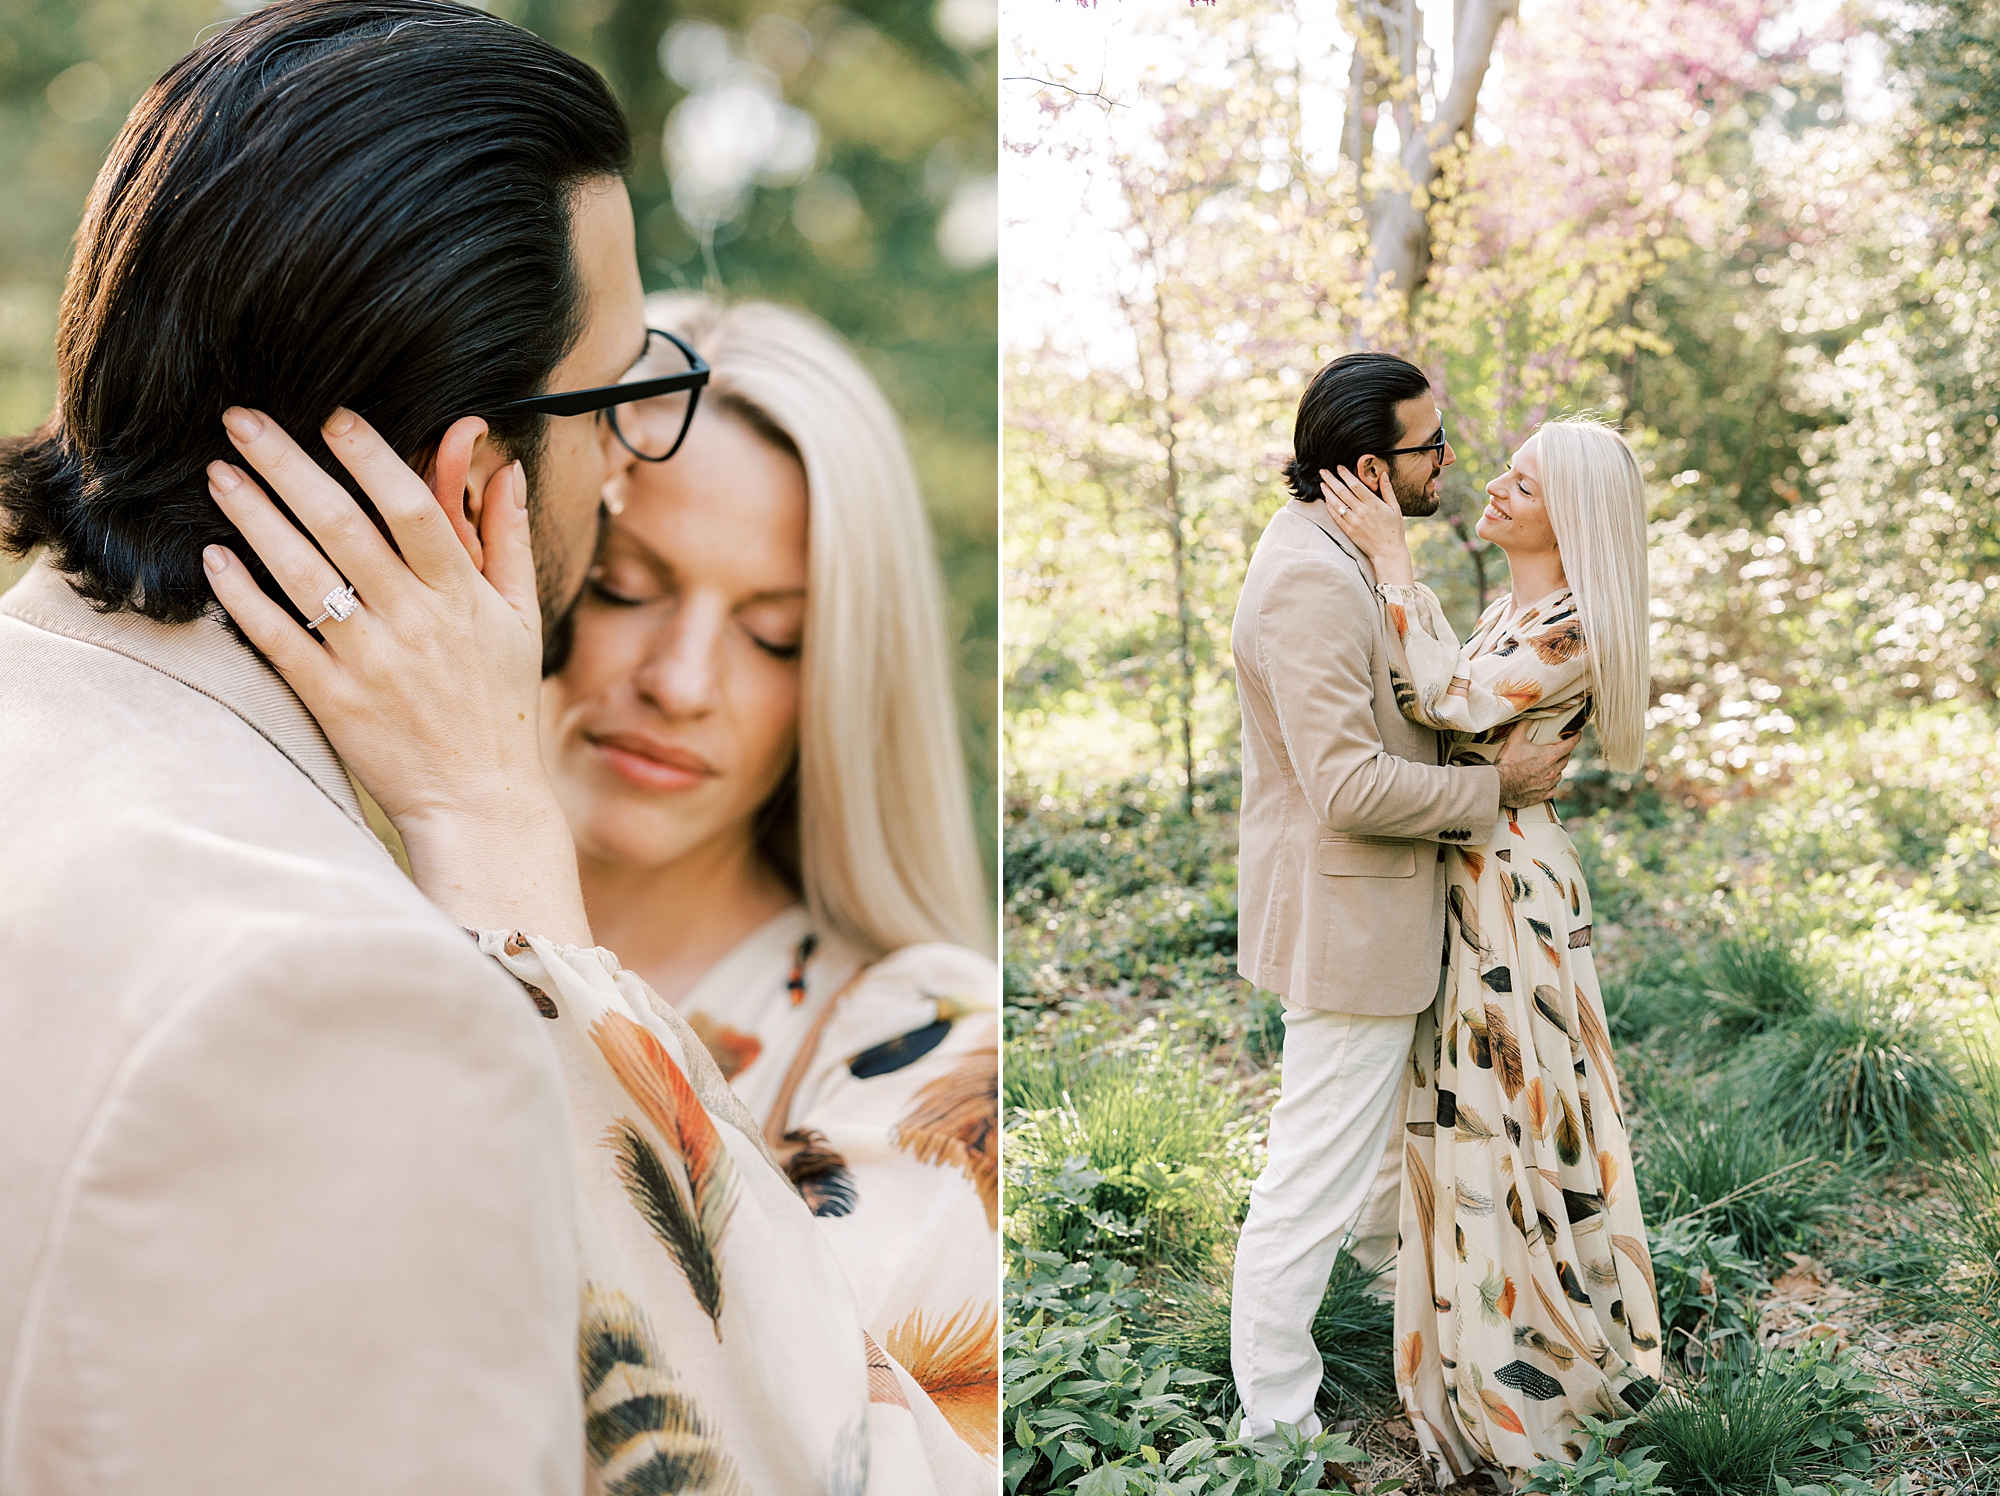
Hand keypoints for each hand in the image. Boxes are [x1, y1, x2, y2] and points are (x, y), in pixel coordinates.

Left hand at [201, 405, 590, 945]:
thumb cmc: (500, 704)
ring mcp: (371, 662)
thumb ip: (507, 539)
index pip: (414, 507)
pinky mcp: (334, 701)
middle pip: (343, 525)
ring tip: (218, 474)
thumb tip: (506, 467)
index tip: (333, 417)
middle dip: (287, 465)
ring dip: (254, 517)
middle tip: (242, 419)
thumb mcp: (520, 617)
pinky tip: (215, 557)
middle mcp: (415, 622)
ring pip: (302, 574)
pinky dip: (244, 596)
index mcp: (462, 595)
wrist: (480, 802)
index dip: (371, 456)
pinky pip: (279, 638)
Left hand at [1320, 466, 1414, 585]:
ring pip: (1336, 503)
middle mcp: (1361, 511)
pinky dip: (1329, 507)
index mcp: (1373, 504)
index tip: (1338, 467)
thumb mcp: (1395, 508)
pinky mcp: (1348, 531)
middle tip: (1323, 471)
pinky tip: (1326, 500)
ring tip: (1322, 484)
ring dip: (1327, 492)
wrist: (1388, 552)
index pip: (1355, 485)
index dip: (1345, 475)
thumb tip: (1383, 474)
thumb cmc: (1394, 530)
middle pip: (1342, 492)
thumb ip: (1388, 490)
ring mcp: (1353, 522)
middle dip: (1331, 480)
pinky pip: (1335, 516)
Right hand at [1494, 721, 1577, 807]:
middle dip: (1565, 753)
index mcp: (1549, 755)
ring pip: (1560, 774)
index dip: (1575, 738)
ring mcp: (1549, 784)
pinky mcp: (1543, 795)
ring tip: (1550, 765)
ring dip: (1557, 768)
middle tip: (1560, 749)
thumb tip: (1531, 714)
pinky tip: (1546, 781)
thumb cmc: (1507, 762)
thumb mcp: (1515, 739)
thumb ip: (1525, 724)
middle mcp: (1553, 770)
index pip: (1570, 745)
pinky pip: (1553, 788)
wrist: (1499, 785)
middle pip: (1566, 759)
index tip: (1578, 734)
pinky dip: (1551, 783)